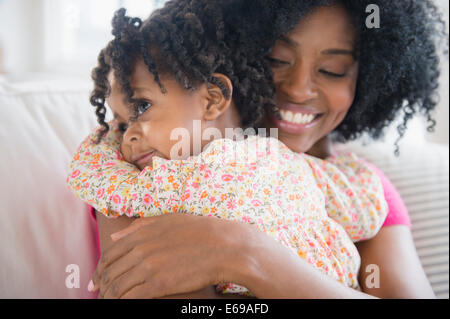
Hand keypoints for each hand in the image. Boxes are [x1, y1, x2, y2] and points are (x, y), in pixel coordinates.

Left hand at [89, 214, 250, 297]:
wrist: (223, 246)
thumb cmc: (199, 231)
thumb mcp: (168, 220)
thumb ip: (139, 226)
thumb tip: (114, 236)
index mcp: (141, 233)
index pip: (110, 254)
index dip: (99, 269)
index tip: (96, 279)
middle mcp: (141, 249)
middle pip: (110, 271)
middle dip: (101, 284)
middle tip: (98, 292)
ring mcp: (148, 267)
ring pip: (117, 287)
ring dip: (109, 295)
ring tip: (108, 300)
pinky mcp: (158, 284)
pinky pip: (130, 298)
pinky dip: (121, 303)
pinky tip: (121, 304)